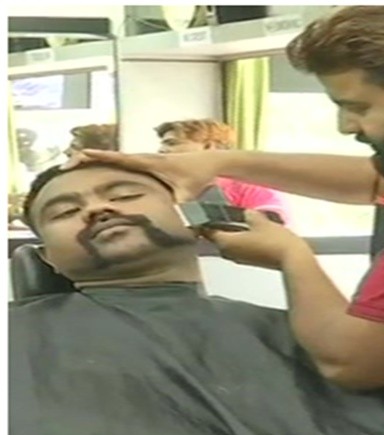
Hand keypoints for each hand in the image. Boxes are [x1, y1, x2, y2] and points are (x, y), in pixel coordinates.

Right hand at [62, 149, 223, 201]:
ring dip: (98, 162)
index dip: (95, 157)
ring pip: (118, 160)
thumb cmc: (203, 177)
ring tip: (75, 168)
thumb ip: (181, 212)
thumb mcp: (191, 197)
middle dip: (88, 159)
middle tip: (66, 166)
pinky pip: (129, 165)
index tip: (74, 159)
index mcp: (150, 163)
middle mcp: (146, 158)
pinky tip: (103, 173)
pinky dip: (113, 166)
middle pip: (111, 156)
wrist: (218, 163)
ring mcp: (150, 160)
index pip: (117, 158)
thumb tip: (176, 230)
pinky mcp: (155, 165)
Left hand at [201, 210, 310, 269]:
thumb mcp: (260, 221)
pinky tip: (251, 230)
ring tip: (240, 220)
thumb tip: (246, 214)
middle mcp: (228, 253)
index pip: (207, 231)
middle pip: (218, 238)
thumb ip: (249, 215)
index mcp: (225, 242)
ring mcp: (240, 259)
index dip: (206, 220)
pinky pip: (240, 248)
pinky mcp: (250, 262)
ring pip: (230, 243)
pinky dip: (242, 239)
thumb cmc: (274, 240)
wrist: (293, 259)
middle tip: (224, 213)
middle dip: (220, 226)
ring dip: (233, 233)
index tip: (207, 211)